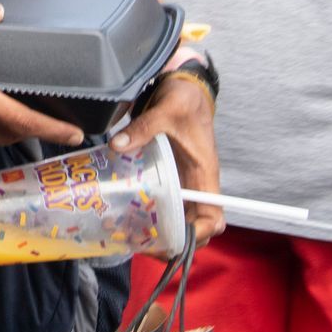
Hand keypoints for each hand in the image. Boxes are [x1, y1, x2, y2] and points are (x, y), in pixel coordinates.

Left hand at [113, 74, 223, 245]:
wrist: (185, 85)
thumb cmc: (184, 98)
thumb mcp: (166, 109)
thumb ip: (144, 127)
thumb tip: (118, 145)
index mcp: (204, 174)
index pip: (213, 217)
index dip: (199, 234)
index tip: (174, 240)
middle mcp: (196, 183)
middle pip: (195, 227)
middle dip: (174, 243)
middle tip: (144, 245)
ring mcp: (184, 181)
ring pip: (180, 219)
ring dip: (162, 232)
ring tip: (132, 237)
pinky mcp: (171, 175)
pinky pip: (166, 203)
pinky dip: (151, 214)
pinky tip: (127, 216)